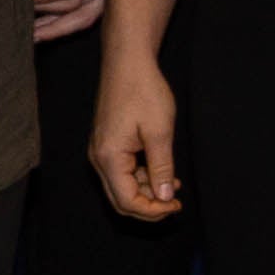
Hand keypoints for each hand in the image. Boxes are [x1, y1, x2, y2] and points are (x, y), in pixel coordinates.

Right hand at [88, 58, 180, 220]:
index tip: (175, 205)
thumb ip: (161, 168)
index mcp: (109, 157)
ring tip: (173, 183)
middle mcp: (99, 158)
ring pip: (122, 187)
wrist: (127, 64)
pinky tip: (161, 170)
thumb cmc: (143, 91)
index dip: (152, 210)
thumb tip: (164, 198)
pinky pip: (122, 172)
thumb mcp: (160, 132)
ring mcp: (101, 152)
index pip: (127, 201)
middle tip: (174, 202)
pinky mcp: (107, 144)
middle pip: (121, 200)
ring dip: (147, 191)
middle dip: (148, 206)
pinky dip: (142, 177)